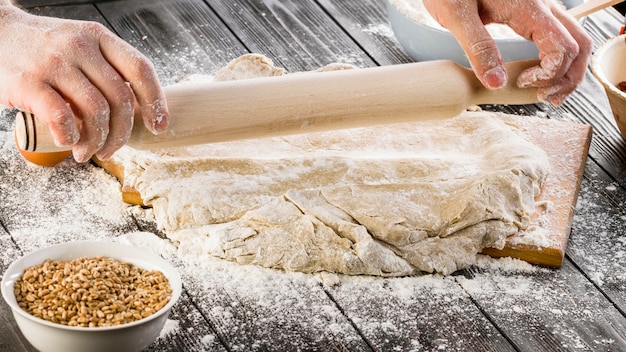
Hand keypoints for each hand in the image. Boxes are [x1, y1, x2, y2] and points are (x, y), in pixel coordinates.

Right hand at [0, 4, 168, 161]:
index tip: (159, 126)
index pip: (141, 69)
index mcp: (99, 38)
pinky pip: (62, 117)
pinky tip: (67, 141)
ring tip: (87, 152)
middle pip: (120, 98)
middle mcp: (80, 47)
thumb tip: (138, 112)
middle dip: (122, 133)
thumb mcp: (81, 46)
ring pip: (95, 111)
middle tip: (111, 150)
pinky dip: (70, 136)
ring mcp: (55, 63)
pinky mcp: (29, 82)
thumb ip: (106, 70)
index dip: (156, 101)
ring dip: (96, 141)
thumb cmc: (43, 50)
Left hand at [423, 0, 592, 104]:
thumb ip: (478, 47)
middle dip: (568, 77)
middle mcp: (541, 6)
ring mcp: (539, 9)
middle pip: (578, 45)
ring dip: (568, 69)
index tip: (520, 83)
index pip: (561, 48)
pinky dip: (557, 58)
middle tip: (546, 98)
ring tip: (549, 92)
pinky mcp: (531, 12)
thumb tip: (496, 83)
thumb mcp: (457, 16)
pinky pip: (557, 36)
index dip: (547, 74)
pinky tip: (540, 73)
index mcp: (528, 8)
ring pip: (573, 40)